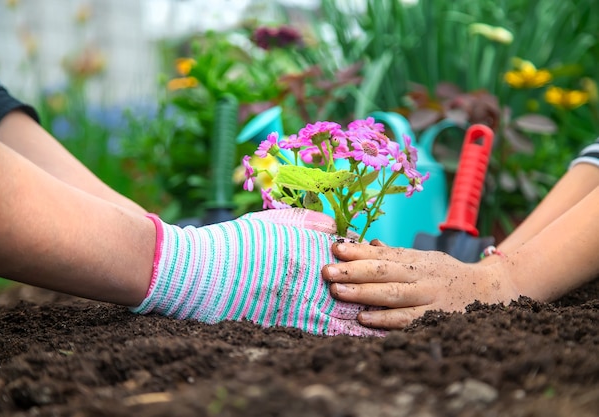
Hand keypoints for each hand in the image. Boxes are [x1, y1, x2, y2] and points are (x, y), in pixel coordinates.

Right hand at [132, 209, 385, 336]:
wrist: (207, 271)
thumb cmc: (239, 242)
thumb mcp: (274, 221)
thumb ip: (307, 221)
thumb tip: (334, 227)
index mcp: (311, 249)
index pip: (350, 259)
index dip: (370, 265)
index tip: (385, 267)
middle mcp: (312, 275)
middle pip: (353, 287)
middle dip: (377, 295)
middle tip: (399, 300)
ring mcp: (301, 298)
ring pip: (344, 311)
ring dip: (368, 319)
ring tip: (391, 326)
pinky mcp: (289, 320)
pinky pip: (323, 330)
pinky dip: (342, 336)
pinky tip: (356, 340)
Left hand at [321, 240, 520, 328]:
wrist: (493, 289)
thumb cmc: (449, 274)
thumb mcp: (425, 258)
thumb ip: (397, 254)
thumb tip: (369, 245)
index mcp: (416, 259)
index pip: (383, 253)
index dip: (358, 251)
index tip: (334, 247)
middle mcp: (420, 275)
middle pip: (383, 271)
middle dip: (353, 270)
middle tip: (327, 269)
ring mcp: (427, 297)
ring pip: (392, 294)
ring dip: (363, 293)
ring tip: (337, 290)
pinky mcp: (433, 318)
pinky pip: (406, 319)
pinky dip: (385, 319)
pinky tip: (363, 318)